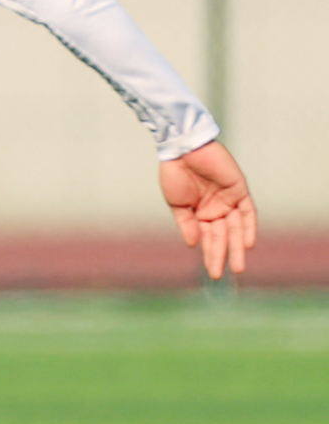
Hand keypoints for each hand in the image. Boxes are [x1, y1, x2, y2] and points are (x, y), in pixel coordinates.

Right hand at [161, 139, 257, 279]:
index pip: (209, 238)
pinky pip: (247, 212)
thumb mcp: (177, 204)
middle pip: (224, 236)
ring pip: (236, 228)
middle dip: (223, 255)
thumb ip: (187, 224)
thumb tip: (194, 245)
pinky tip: (247, 244)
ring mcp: (230, 199)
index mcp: (202, 212)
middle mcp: (218, 208)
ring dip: (237, 247)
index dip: (210, 254)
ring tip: (237, 267)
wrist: (181, 149)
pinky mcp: (239, 189)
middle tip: (222, 275)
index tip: (211, 272)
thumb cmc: (175, 173)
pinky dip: (248, 227)